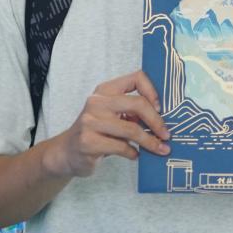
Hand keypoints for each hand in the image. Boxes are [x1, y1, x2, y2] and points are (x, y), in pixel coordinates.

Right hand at [44, 71, 169, 178]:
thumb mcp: (111, 114)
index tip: (160, 108)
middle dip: (157, 122)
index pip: (136, 77)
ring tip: (159, 150)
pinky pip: (121, 147)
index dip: (152, 91)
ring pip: (132, 130)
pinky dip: (133, 152)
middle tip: (167, 135)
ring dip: (150, 142)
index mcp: (106, 90)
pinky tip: (135, 155)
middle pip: (138, 104)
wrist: (66, 152)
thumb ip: (131, 111)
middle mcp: (97, 101)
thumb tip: (163, 119)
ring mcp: (90, 121)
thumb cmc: (97, 131)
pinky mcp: (88, 142)